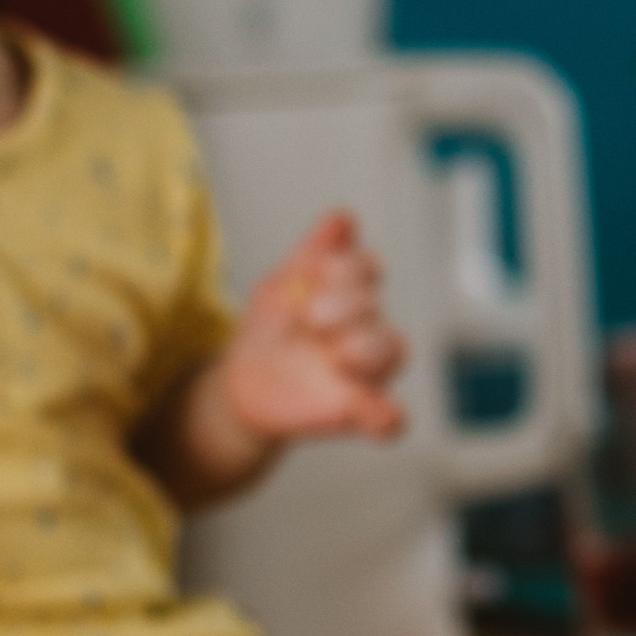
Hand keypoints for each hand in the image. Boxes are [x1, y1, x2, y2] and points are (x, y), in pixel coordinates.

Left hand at [222, 210, 404, 447]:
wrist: (241, 383)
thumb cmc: (271, 331)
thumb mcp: (281, 287)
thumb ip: (313, 255)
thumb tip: (343, 217)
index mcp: (350, 295)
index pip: (367, 269)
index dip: (345, 267)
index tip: (312, 274)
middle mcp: (365, 329)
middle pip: (377, 307)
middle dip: (347, 305)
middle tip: (310, 318)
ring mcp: (366, 371)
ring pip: (393, 351)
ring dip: (368, 348)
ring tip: (335, 356)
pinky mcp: (358, 412)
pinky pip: (392, 418)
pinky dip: (389, 417)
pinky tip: (380, 416)